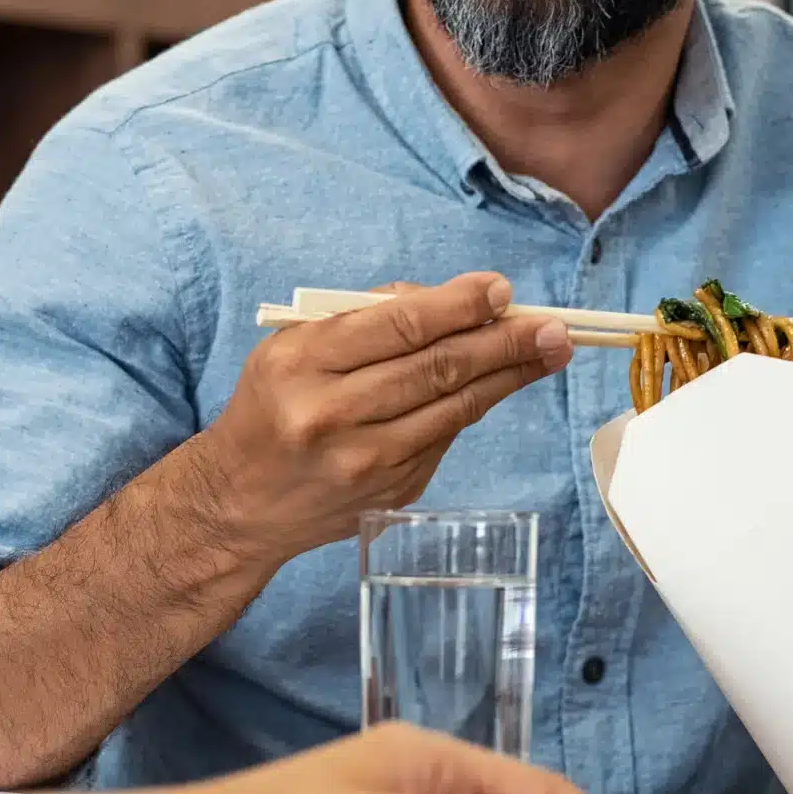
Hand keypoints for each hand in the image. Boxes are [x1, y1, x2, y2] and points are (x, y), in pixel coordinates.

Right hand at [196, 273, 572, 561]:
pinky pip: (446, 438)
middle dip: (504, 342)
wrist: (239, 502)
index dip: (459, 306)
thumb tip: (449, 299)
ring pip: (455, 408)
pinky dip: (476, 406)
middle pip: (438, 368)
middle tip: (553, 325)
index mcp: (302, 363)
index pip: (399, 326)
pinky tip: (501, 383)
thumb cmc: (273, 405)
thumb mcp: (291, 346)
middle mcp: (333, 415)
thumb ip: (362, 318)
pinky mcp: (391, 494)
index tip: (501, 290)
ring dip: (511, 376)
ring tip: (551, 350)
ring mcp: (366, 463)